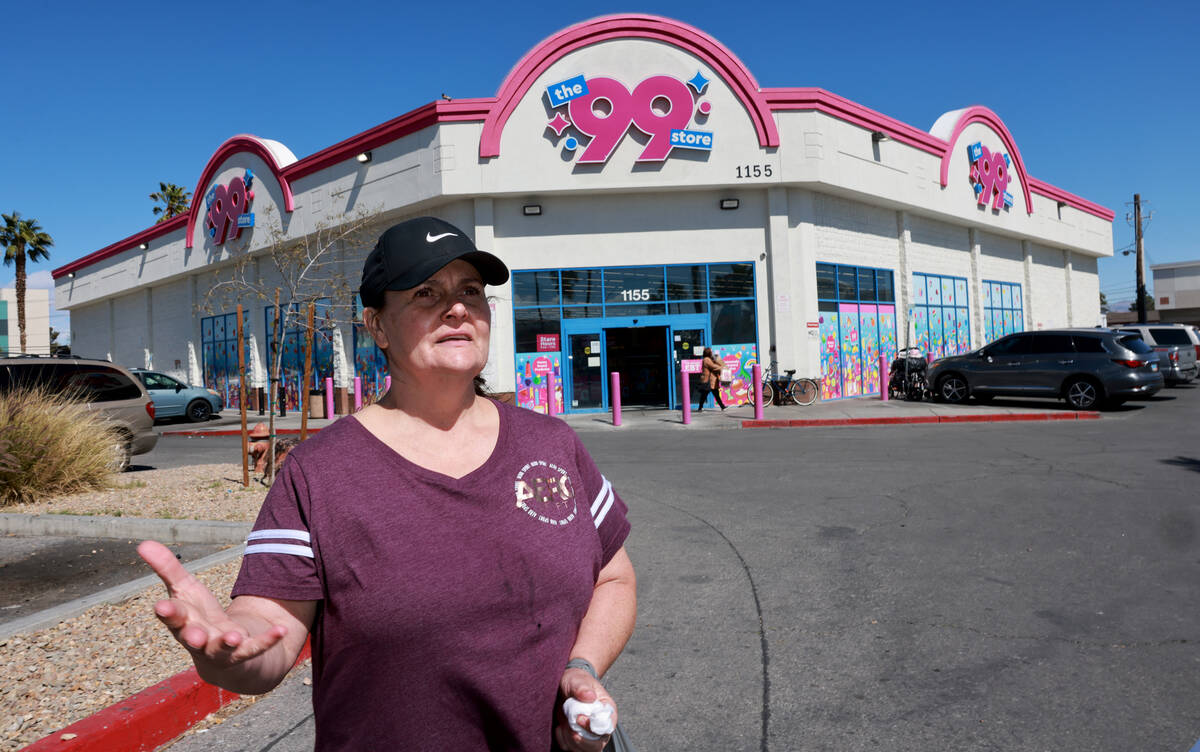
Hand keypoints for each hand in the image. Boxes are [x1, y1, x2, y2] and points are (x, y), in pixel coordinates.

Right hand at [137, 540, 287, 666]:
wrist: (224, 658)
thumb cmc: (198, 619)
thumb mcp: (185, 591)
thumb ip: (168, 569)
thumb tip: (142, 543)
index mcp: (183, 623)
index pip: (173, 618)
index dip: (168, 613)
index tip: (162, 606)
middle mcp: (199, 640)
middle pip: (193, 638)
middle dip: (192, 635)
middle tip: (193, 634)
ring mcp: (222, 651)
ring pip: (222, 649)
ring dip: (227, 642)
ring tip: (234, 636)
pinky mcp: (245, 654)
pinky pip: (256, 648)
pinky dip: (268, 640)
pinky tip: (281, 630)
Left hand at [555, 666, 615, 751]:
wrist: (565, 686)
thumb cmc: (575, 681)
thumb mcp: (577, 679)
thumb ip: (582, 687)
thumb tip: (589, 696)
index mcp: (607, 710)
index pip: (607, 727)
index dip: (593, 727)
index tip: (580, 718)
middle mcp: (600, 725)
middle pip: (597, 745)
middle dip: (582, 740)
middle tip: (570, 726)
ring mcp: (589, 734)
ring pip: (584, 750)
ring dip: (570, 740)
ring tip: (564, 722)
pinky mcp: (577, 739)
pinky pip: (570, 748)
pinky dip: (563, 740)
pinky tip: (560, 726)